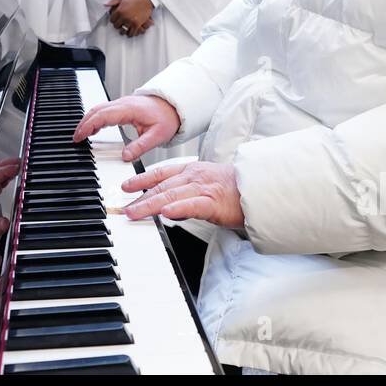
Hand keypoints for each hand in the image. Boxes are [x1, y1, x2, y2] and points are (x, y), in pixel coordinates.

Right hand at [73, 93, 180, 162]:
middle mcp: (123, 104)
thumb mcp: (157, 136)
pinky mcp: (123, 106)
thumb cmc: (167, 118)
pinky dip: (95, 118)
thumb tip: (125, 157)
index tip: (80, 137)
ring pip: (99, 109)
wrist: (175, 106)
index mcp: (129, 109)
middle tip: (75, 138)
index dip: (88, 125)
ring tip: (81, 135)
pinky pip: (104, 110)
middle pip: (96, 110)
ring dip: (88, 120)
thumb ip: (141, 146)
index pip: (102, 115)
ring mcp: (122, 104)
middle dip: (83, 124)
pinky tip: (94, 128)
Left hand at [106, 0, 153, 36]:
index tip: (115, 19)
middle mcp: (124, 17)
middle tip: (120, 24)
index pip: (112, 19)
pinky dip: (130, 33)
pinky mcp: (137, 24)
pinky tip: (130, 31)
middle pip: (116, 26)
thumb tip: (105, 5)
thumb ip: (113, 1)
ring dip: (123, 30)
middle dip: (117, 25)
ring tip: (124, 28)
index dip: (113, 19)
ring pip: (123, 31)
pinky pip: (131, 33)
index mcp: (120, 10)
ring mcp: (131, 21)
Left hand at [119, 161, 243, 227]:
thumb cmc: (237, 190)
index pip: (162, 174)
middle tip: (124, 207)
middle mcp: (195, 177)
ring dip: (150, 204)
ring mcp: (203, 189)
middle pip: (162, 187)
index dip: (142, 179)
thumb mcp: (208, 187)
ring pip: (171, 196)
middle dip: (140, 197)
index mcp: (193, 172)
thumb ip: (187, 197)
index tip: (126, 187)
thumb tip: (169, 209)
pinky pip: (192, 205)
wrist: (261, 190)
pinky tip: (165, 213)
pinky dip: (178, 209)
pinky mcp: (214, 203)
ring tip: (135, 211)